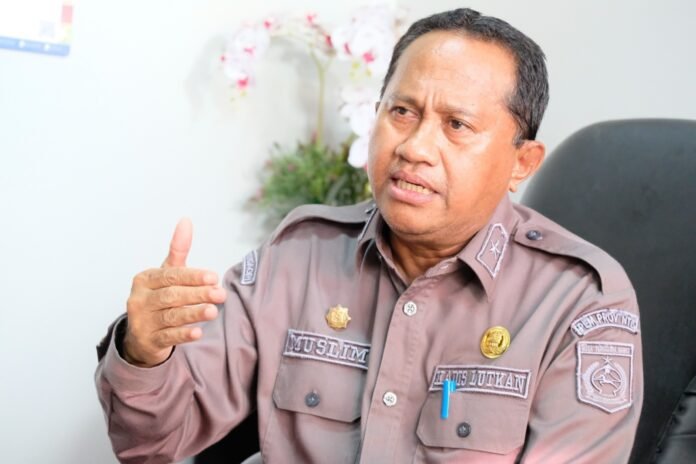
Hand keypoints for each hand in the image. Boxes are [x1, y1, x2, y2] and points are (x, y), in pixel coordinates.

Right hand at [123, 219, 225, 366]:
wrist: (141, 335)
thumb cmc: (159, 297)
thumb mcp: (167, 273)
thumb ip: (178, 250)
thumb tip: (186, 220)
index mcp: (145, 279)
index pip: (171, 276)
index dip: (193, 276)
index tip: (214, 276)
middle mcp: (139, 299)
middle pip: (171, 295)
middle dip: (197, 294)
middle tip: (220, 294)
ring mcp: (142, 321)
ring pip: (170, 316)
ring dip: (193, 314)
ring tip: (213, 312)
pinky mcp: (148, 340)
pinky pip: (167, 336)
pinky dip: (183, 334)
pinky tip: (198, 332)